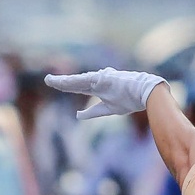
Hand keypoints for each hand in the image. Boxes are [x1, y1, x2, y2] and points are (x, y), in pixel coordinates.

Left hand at [46, 69, 164, 120]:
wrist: (148, 93)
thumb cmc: (131, 99)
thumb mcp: (109, 109)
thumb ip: (93, 112)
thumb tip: (77, 115)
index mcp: (98, 87)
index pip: (78, 87)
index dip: (66, 86)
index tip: (56, 85)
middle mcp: (97, 81)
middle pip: (75, 82)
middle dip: (61, 82)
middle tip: (47, 80)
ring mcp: (100, 79)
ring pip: (77, 81)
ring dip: (63, 81)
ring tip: (49, 80)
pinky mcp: (104, 79)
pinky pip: (85, 81)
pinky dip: (73, 82)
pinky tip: (63, 82)